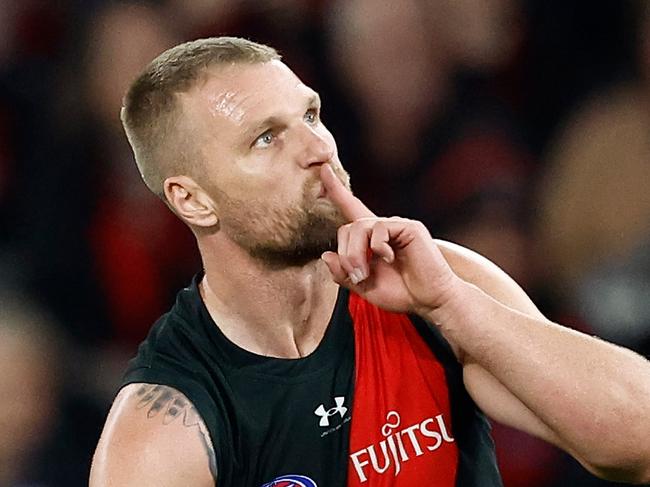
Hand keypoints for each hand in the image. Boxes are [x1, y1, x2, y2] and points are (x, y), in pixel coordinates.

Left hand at [319, 164, 460, 315]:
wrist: (432, 300)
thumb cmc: (402, 293)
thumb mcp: (364, 287)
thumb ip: (344, 274)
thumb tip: (326, 255)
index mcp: (372, 239)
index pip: (351, 210)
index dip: (336, 191)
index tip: (324, 170)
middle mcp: (383, 228)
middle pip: (347, 227)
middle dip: (345, 254)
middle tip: (355, 276)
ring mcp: (396, 226)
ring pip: (359, 227)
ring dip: (354, 254)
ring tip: (364, 274)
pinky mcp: (409, 227)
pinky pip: (379, 229)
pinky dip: (377, 247)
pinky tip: (389, 260)